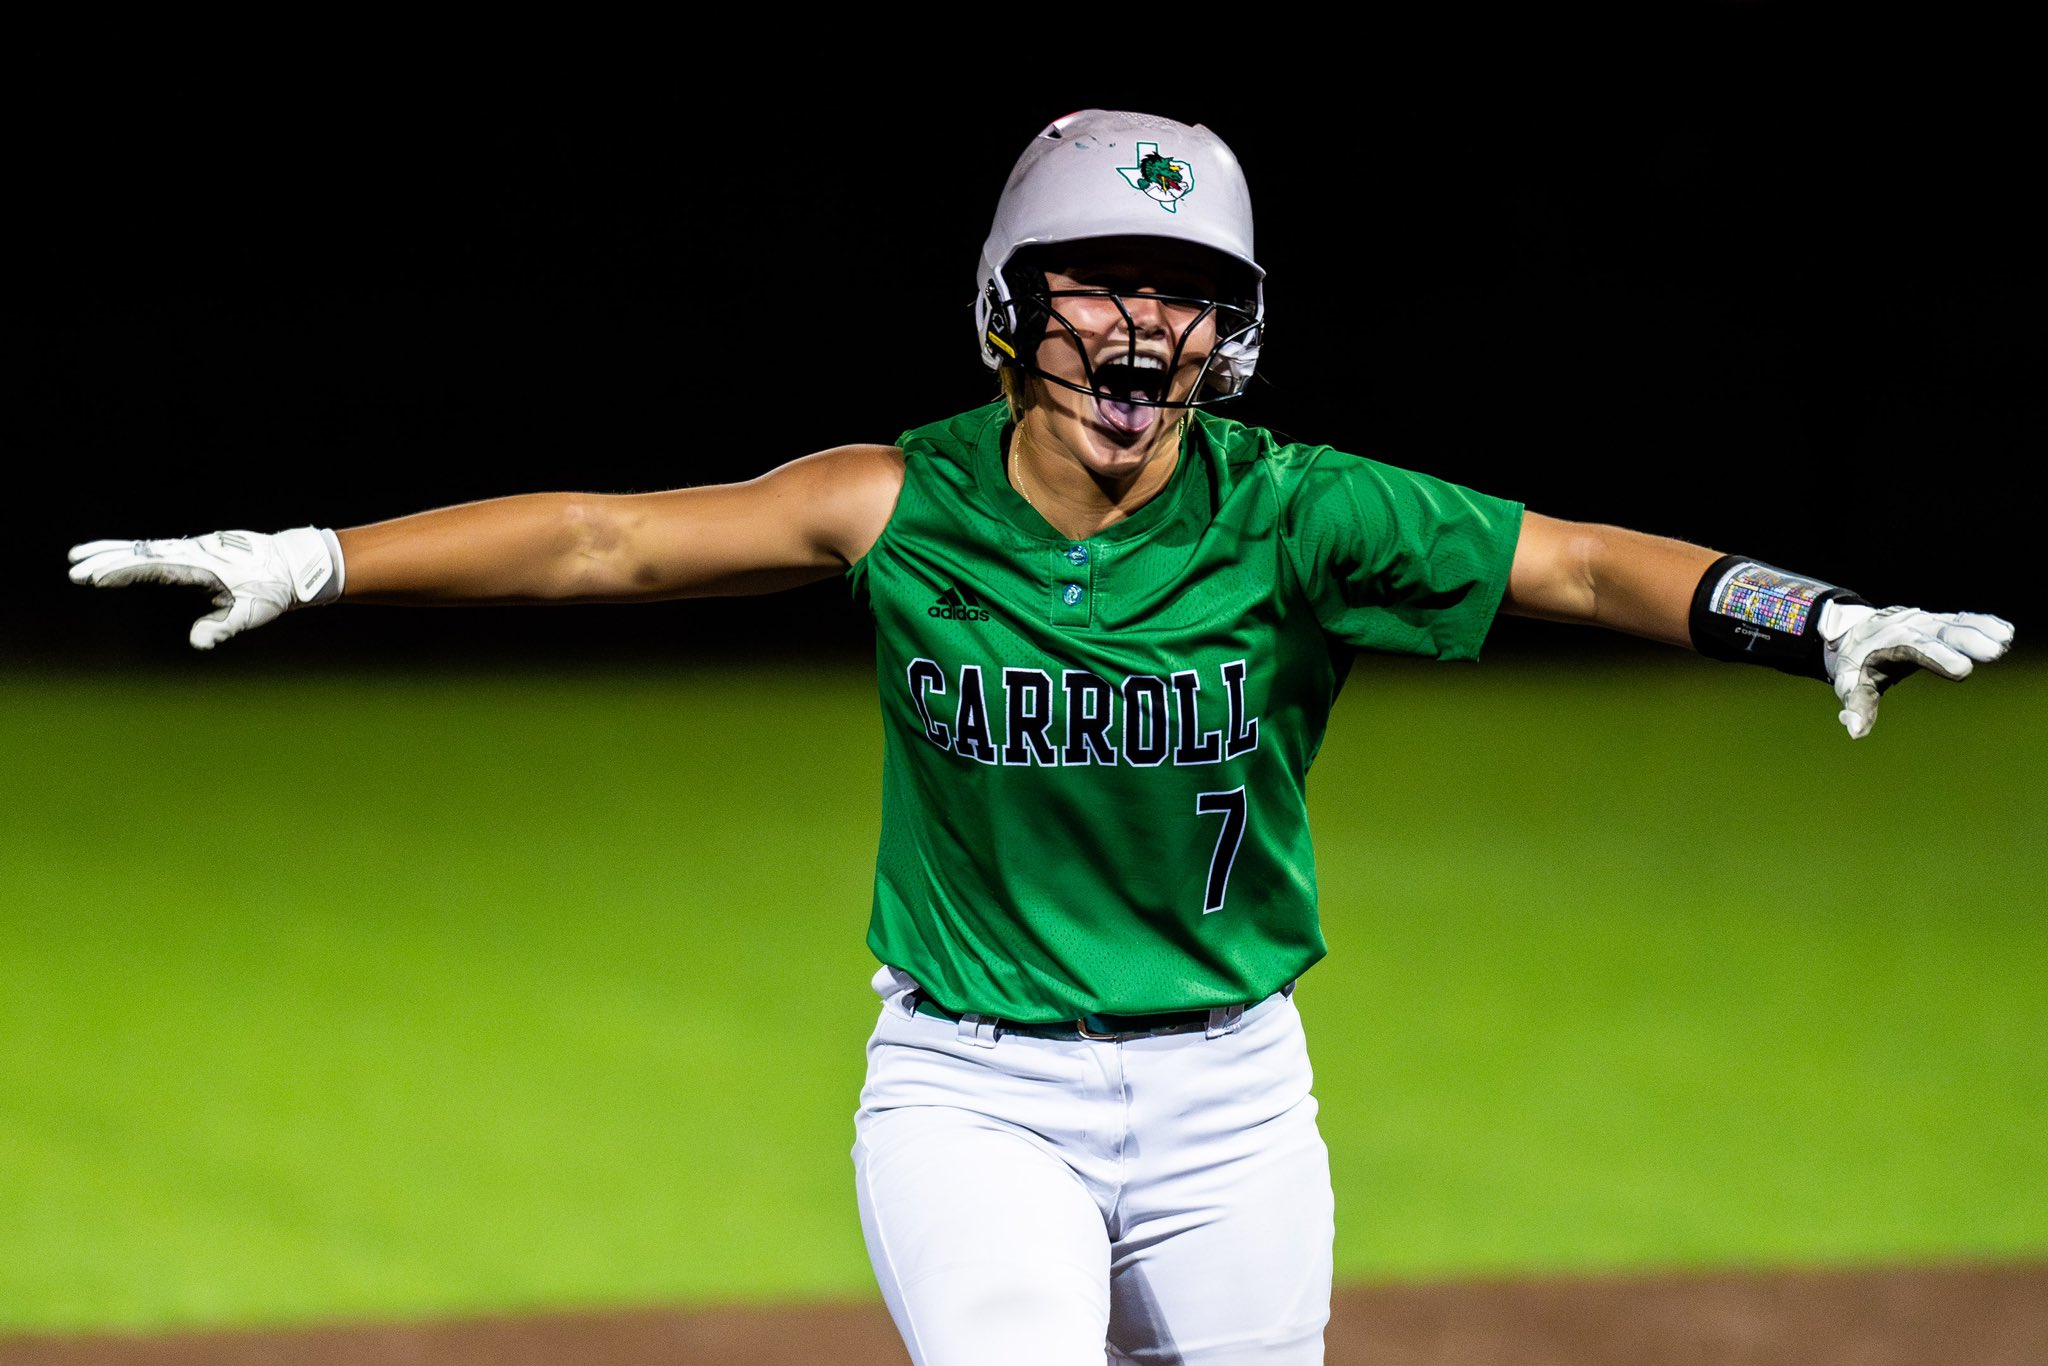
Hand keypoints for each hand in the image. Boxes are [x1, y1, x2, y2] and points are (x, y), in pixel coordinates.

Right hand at [68, 527, 344, 649]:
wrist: (292, 564)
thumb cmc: (271, 590)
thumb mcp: (250, 613)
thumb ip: (222, 628)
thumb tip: (198, 644)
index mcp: (200, 567)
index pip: (152, 568)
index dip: (121, 572)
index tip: (94, 576)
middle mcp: (192, 552)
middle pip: (140, 554)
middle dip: (106, 561)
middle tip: (73, 567)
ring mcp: (193, 548)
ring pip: (145, 547)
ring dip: (113, 551)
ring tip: (80, 554)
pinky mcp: (197, 549)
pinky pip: (157, 547)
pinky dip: (133, 550)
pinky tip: (120, 553)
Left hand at [1820, 600, 2014, 739]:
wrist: (1856, 631)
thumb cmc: (1856, 663)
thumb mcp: (1850, 683)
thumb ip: (1857, 706)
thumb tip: (1855, 732)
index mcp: (1890, 643)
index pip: (1916, 649)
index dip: (1939, 657)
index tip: (1961, 670)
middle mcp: (1912, 628)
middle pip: (1943, 632)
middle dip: (1968, 641)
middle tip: (1994, 652)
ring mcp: (1929, 622)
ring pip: (1957, 623)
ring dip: (1982, 630)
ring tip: (2005, 640)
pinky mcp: (1941, 622)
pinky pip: (1964, 620)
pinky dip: (1984, 624)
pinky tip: (2005, 633)